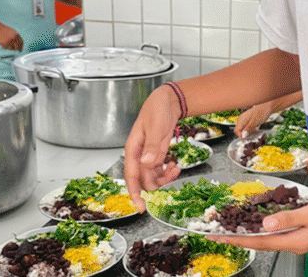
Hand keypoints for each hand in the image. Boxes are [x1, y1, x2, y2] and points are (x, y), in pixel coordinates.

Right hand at [0, 23, 22, 50]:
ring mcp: (9, 41)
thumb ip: (16, 37)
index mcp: (17, 35)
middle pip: (17, 47)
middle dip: (17, 49)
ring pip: (12, 48)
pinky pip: (6, 48)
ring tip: (7, 42)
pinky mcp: (4, 44)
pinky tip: (3, 42)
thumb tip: (19, 44)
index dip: (21, 47)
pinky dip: (6, 47)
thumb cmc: (4, 30)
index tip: (20, 49)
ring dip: (10, 47)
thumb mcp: (13, 32)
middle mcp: (13, 38)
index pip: (21, 43)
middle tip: (17, 50)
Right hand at [123, 85, 182, 209]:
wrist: (167, 100)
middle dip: (157, 184)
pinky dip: (168, 173)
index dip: (134, 193)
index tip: (140, 207)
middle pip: (143, 180)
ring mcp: (148, 156)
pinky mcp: (156, 155)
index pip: (131, 175)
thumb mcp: (157, 125)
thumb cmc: (157, 109)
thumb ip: (153, 145)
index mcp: (133, 148)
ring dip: (164, 178)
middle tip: (172, 176)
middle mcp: (138, 155)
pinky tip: (175, 166)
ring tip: (176, 168)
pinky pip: (159, 171)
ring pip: (152, 178)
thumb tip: (146, 163)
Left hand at [207, 195, 307, 254]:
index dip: (237, 239)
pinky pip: (281, 232)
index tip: (218, 237)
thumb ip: (288, 219)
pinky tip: (260, 221)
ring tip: (233, 227)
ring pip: (271, 238)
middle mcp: (296, 244)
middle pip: (262, 242)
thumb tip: (264, 225)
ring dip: (251, 233)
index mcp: (295, 242)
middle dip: (239, 237)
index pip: (260, 242)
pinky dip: (267, 227)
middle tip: (218, 232)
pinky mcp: (306, 233)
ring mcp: (301, 240)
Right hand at [234, 102, 274, 137]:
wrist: (266, 107)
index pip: (236, 131)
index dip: (241, 136)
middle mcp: (241, 119)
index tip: (247, 138)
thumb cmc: (261, 112)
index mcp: (241, 119)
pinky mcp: (247, 120)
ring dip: (249, 132)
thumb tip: (243, 136)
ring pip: (243, 130)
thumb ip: (248, 129)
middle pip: (239, 131)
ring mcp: (244, 119)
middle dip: (245, 134)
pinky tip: (255, 127)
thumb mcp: (255, 122)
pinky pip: (247, 127)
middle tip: (253, 134)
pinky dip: (251, 129)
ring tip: (255, 129)